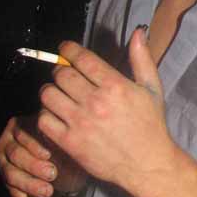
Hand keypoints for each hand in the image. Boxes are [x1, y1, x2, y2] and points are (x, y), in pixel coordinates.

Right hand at [0, 115, 85, 196]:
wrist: (52, 154)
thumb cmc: (57, 140)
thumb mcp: (57, 134)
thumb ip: (62, 133)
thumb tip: (80, 135)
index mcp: (19, 127)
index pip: (22, 134)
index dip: (33, 145)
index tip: (48, 155)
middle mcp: (7, 143)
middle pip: (15, 155)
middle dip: (33, 165)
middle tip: (52, 173)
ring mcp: (4, 163)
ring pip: (10, 175)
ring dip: (30, 185)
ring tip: (48, 191)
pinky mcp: (7, 182)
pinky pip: (14, 194)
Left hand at [36, 28, 174, 196]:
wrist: (147, 164)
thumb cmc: (150, 126)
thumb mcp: (152, 89)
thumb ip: (142, 59)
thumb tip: (138, 33)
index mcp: (114, 86)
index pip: (81, 59)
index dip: (68, 49)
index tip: (65, 49)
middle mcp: (95, 102)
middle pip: (61, 74)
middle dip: (60, 70)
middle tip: (64, 75)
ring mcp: (80, 123)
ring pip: (48, 95)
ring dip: (50, 91)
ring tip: (58, 94)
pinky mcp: (70, 142)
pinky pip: (44, 120)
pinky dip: (46, 114)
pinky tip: (57, 115)